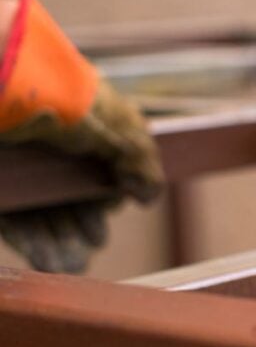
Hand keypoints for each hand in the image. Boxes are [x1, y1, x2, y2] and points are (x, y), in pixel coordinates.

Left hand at [0, 0, 162, 272]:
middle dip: (86, 220)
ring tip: (74, 262)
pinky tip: (55, 262)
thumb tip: (149, 194)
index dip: (112, 187)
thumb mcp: (113, 125)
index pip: (100, 159)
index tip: (117, 204)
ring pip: (42, 209)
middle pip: (71, 190)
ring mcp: (18, 164)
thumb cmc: (58, 99)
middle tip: (94, 237)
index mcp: (77, 117)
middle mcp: (45, 141)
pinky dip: (35, 243)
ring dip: (63, 239)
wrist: (1, 84)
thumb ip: (137, 157)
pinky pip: (16, 219)